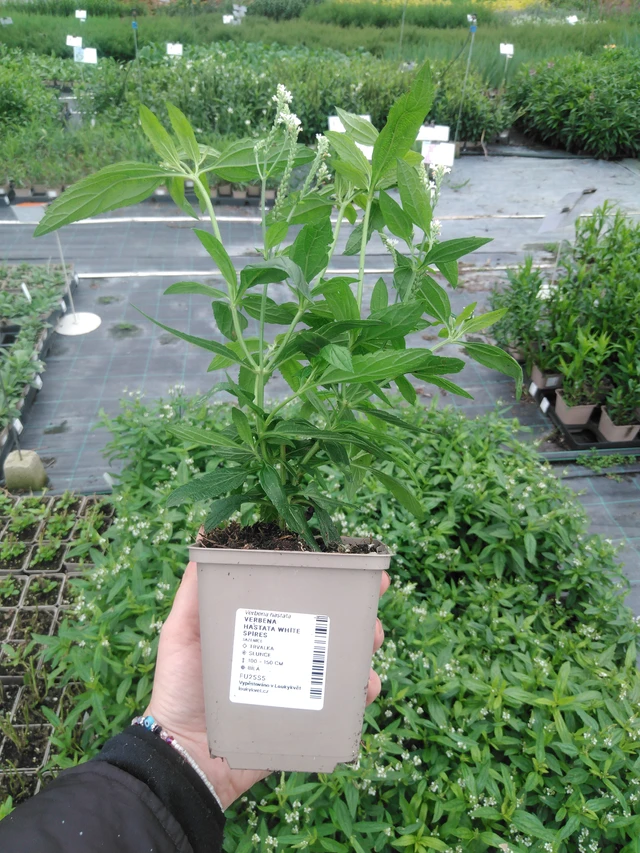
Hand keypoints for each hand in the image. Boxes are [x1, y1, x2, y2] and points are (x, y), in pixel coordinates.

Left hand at [146, 561, 389, 809]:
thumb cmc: (179, 688)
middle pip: (332, 620)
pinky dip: (362, 690)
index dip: (328, 574)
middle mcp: (286, 648)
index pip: (300, 591)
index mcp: (262, 622)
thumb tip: (204, 536)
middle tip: (367, 605)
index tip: (353, 561)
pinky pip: (344, 702)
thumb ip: (193, 591)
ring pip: (345, 656)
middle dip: (358, 608)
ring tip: (369, 641)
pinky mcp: (308, 714)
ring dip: (365, 644)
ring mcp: (299, 683)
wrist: (185, 756)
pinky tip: (364, 685)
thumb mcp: (181, 632)